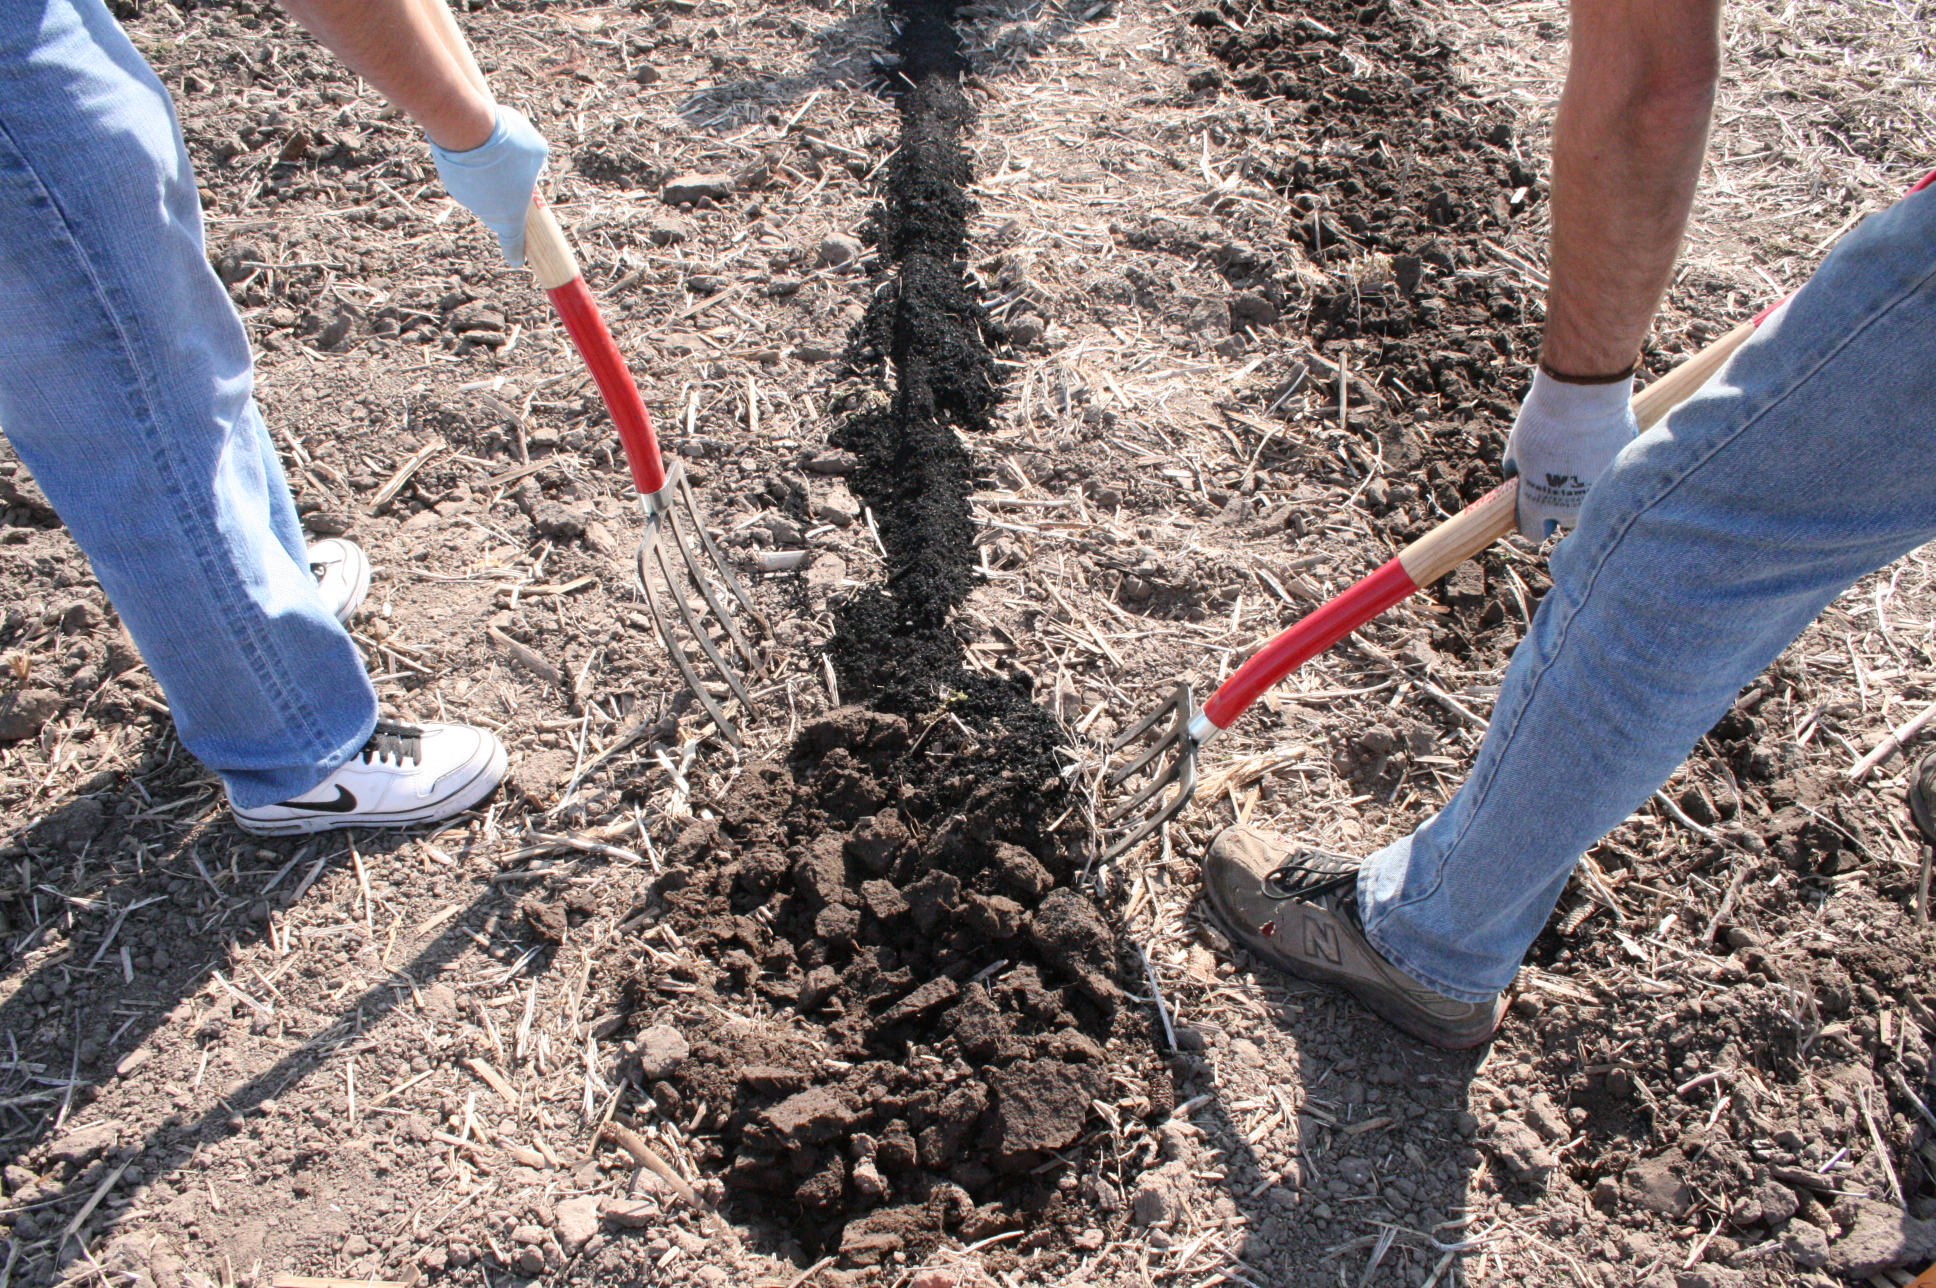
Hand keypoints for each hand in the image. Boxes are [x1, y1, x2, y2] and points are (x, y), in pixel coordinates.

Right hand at [430, 106, 548, 265]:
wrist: (466, 126)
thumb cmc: (508, 143)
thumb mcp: (536, 151)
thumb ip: (537, 165)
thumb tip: (532, 165)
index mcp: (510, 214)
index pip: (513, 241)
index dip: (515, 251)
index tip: (516, 261)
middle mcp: (485, 211)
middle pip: (499, 208)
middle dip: (506, 192)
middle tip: (512, 165)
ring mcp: (464, 197)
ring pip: (482, 189)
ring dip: (489, 174)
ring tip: (493, 148)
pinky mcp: (449, 180)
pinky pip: (466, 175)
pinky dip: (472, 164)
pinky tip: (474, 143)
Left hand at [1502, 369, 1637, 539]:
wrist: (1585, 398)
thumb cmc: (1544, 421)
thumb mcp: (1516, 448)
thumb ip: (1517, 472)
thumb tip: (1517, 479)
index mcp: (1537, 504)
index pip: (1534, 532)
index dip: (1532, 519)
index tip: (1533, 505)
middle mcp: (1568, 508)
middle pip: (1562, 519)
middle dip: (1558, 502)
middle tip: (1557, 474)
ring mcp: (1596, 494)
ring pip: (1587, 503)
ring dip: (1581, 490)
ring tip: (1578, 459)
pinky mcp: (1618, 477)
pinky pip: (1606, 480)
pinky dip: (1601, 469)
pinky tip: (1596, 446)